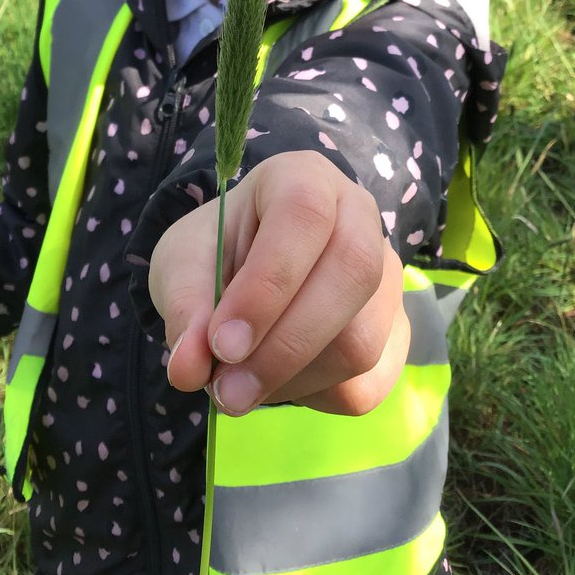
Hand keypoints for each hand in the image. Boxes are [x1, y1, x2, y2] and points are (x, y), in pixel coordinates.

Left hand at [149, 151, 407, 416]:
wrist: (243, 268)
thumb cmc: (215, 251)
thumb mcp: (180, 264)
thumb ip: (184, 306)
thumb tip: (189, 369)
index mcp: (303, 178)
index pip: (304, 216)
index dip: (267, 284)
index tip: (221, 344)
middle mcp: (359, 217)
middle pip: (352, 274)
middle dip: (285, 346)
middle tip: (226, 391)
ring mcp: (386, 276)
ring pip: (362, 340)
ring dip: (292, 379)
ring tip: (237, 386)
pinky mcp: (394, 331)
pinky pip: (369, 382)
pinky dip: (314, 397)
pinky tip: (276, 382)